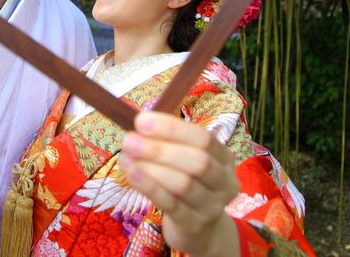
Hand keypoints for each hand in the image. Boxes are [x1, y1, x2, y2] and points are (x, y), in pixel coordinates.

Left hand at [119, 111, 239, 256]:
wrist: (200, 228)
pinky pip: (169, 204)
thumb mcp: (185, 157)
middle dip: (159, 149)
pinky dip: (148, 185)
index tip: (141, 121)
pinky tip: (130, 172)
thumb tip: (141, 122)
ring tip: (126, 155)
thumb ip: (168, 139)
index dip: (172, 128)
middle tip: (129, 140)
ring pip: (183, 184)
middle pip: (197, 162)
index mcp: (223, 157)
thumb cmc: (187, 180)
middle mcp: (224, 182)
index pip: (203, 139)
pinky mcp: (193, 225)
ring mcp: (211, 206)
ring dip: (150, 167)